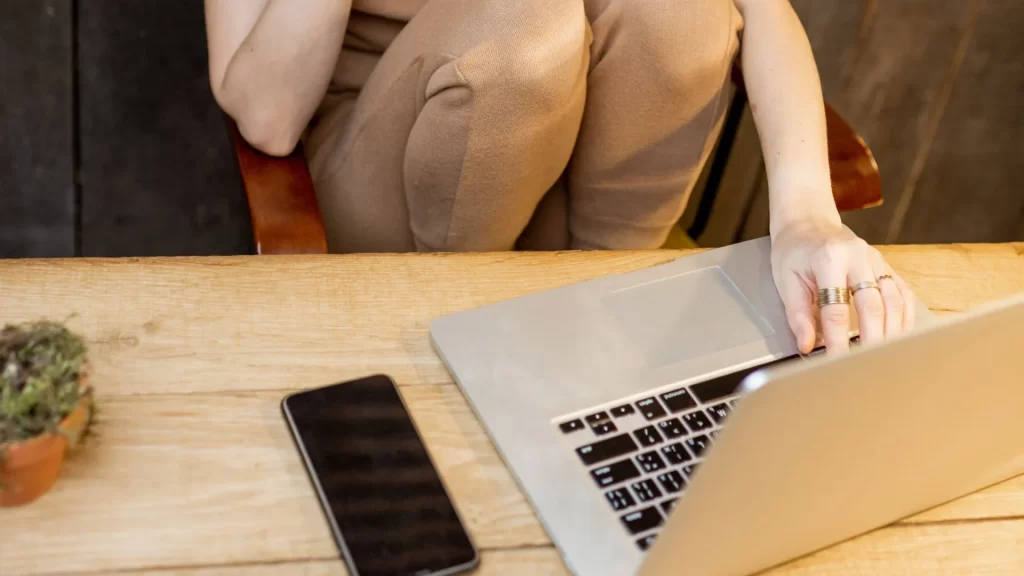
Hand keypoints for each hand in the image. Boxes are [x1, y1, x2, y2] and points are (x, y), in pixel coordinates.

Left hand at [770, 217, 916, 353]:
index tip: (837, 362)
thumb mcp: (785, 280)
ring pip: (895, 299)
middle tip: (868, 366)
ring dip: (893, 331)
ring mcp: (876, 259)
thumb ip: (797, 314)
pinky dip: (904, 317)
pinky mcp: (886, 264)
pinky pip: (903, 292)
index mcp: (829, 259)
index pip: (836, 308)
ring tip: (887, 357)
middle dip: (873, 339)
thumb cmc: (794, 252)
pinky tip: (899, 335)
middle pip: (873, 305)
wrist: (808, 222)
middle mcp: (858, 257)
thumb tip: (807, 345)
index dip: (838, 339)